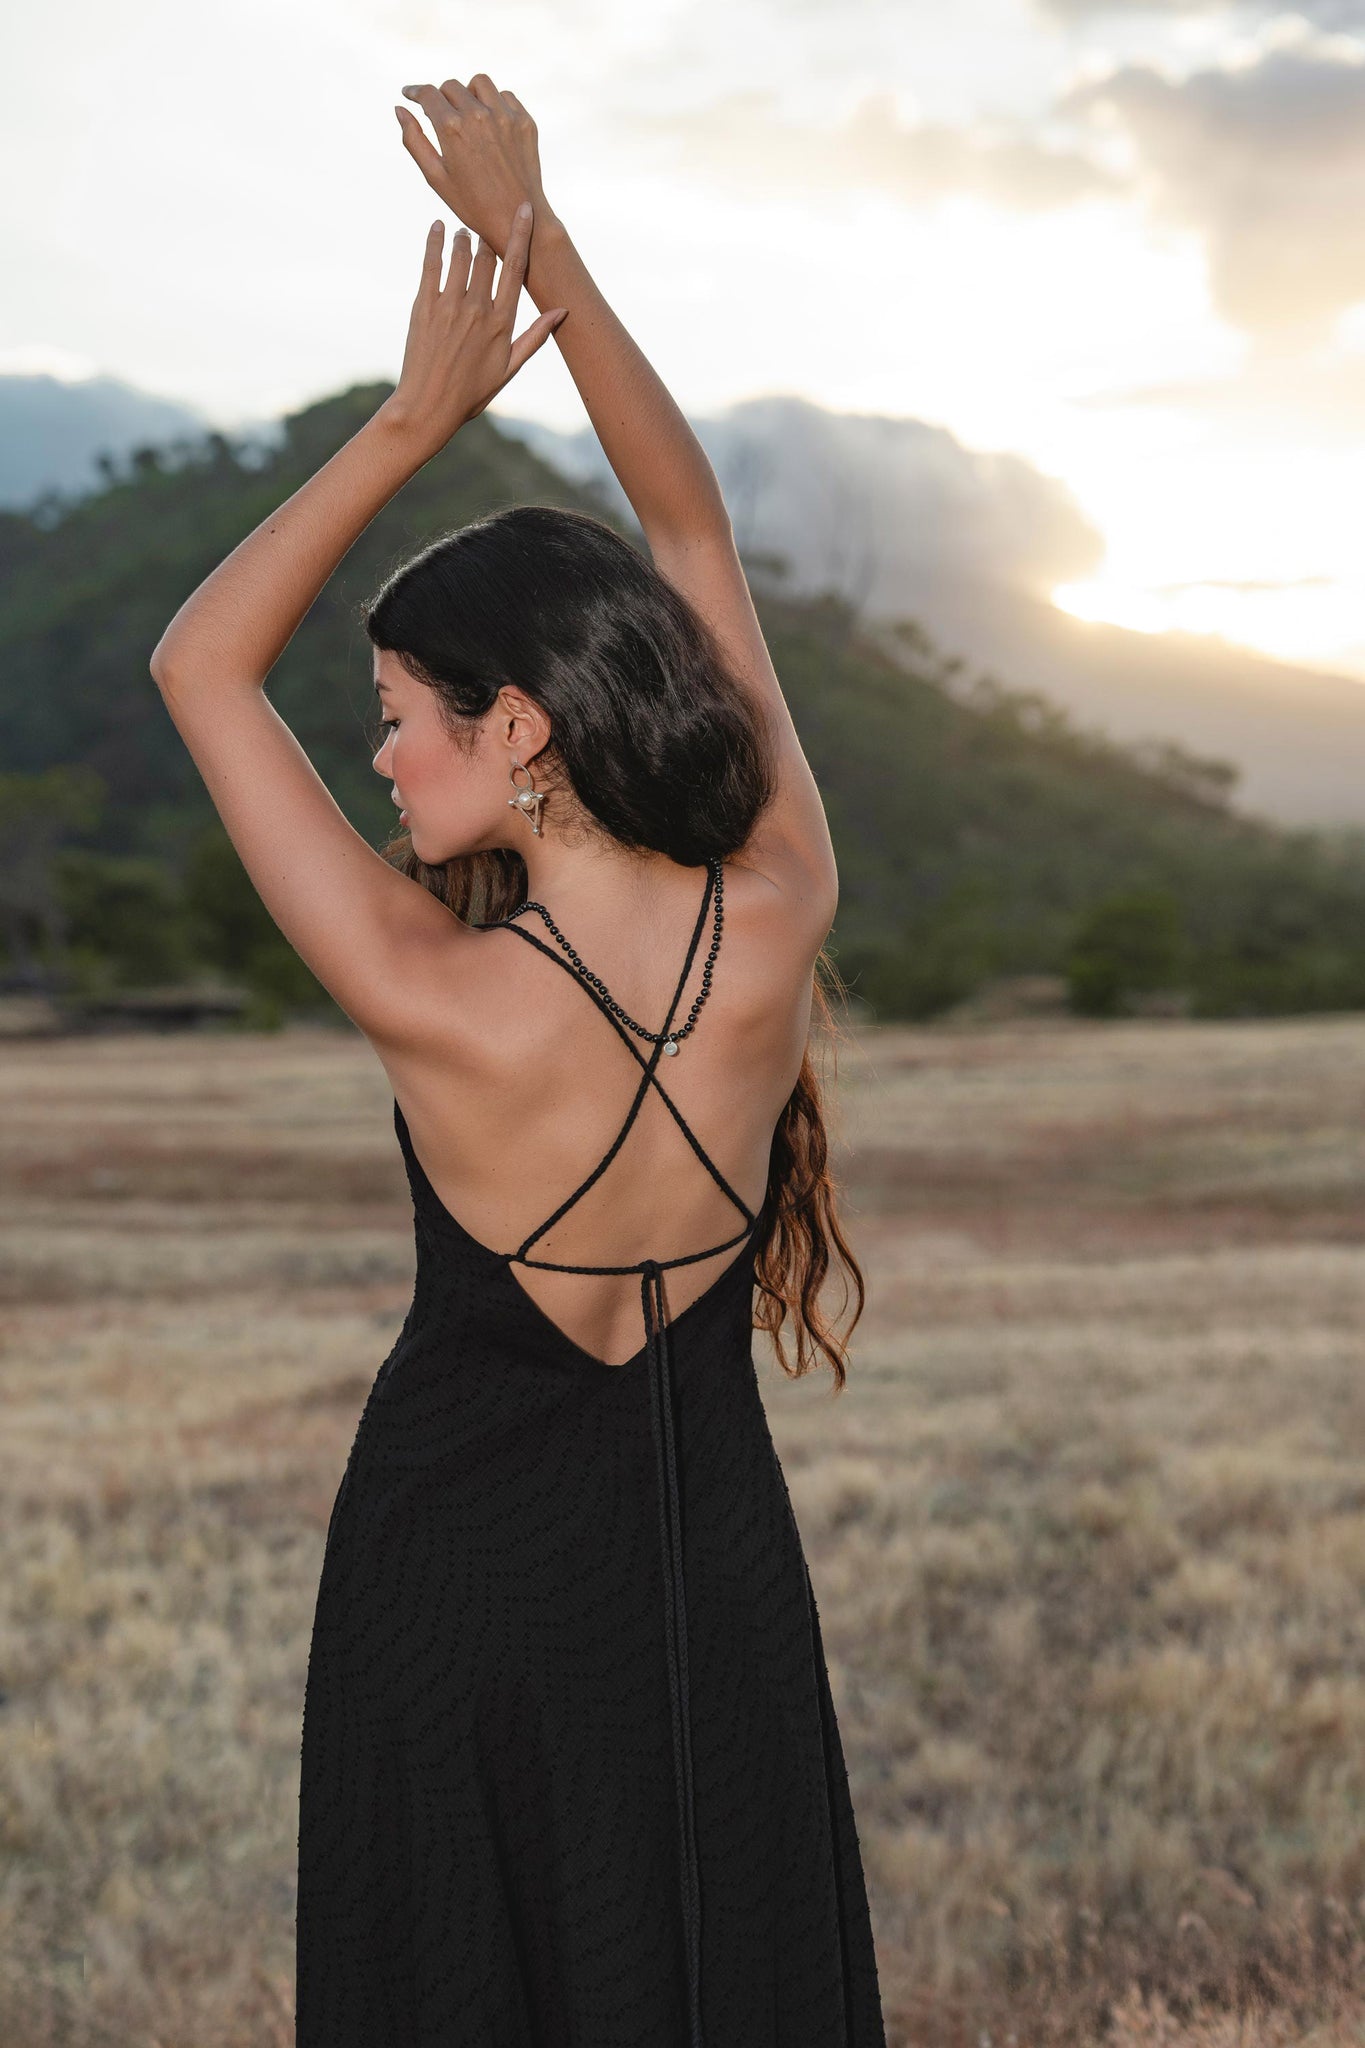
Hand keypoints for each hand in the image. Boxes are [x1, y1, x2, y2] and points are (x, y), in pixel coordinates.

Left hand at [378, 205, 566, 452]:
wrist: (428, 406)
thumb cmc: (472, 392)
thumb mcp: (510, 368)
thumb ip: (536, 336)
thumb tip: (563, 311)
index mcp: (502, 323)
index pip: (515, 268)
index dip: (520, 234)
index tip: (522, 209)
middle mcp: (477, 309)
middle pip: (487, 257)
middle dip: (488, 237)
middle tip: (486, 227)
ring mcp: (449, 305)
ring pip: (461, 255)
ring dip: (464, 237)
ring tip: (464, 232)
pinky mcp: (424, 305)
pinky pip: (431, 263)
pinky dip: (435, 241)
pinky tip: (437, 227)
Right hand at [395, 74, 549, 257]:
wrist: (517, 218)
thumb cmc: (471, 203)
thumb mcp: (435, 176)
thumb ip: (414, 140)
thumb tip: (399, 109)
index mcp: (452, 129)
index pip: (428, 94)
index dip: (415, 92)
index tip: (410, 94)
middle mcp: (478, 116)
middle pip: (451, 86)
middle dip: (442, 98)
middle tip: (442, 116)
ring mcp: (505, 117)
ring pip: (479, 83)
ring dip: (469, 93)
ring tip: (468, 115)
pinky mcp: (524, 121)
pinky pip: (504, 96)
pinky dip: (494, 103)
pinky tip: (490, 124)